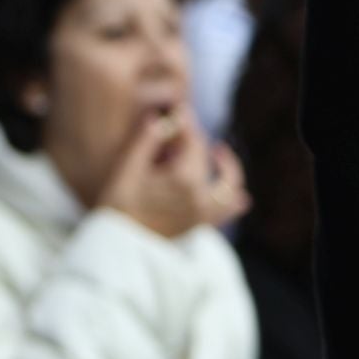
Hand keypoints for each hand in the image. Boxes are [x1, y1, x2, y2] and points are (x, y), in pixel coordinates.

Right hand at [98, 110, 251, 237]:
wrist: (116, 247)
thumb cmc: (117, 205)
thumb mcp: (128, 168)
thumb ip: (148, 139)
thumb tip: (162, 117)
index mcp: (184, 178)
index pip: (192, 142)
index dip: (184, 124)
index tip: (178, 111)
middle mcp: (201, 196)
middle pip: (205, 158)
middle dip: (194, 141)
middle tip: (179, 130)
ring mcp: (204, 213)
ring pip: (228, 185)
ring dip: (225, 167)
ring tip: (218, 153)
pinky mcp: (200, 226)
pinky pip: (227, 213)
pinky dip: (235, 202)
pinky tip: (241, 198)